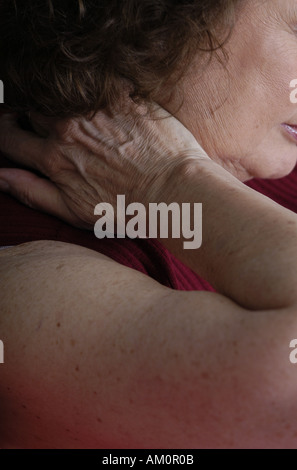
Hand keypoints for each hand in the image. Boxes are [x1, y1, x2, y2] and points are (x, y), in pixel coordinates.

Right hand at [0, 97, 208, 228]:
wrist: (174, 190)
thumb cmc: (128, 208)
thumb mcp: (75, 211)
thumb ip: (33, 192)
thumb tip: (1, 176)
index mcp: (53, 157)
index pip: (8, 137)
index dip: (3, 135)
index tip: (10, 135)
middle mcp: (68, 127)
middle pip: (29, 109)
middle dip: (26, 116)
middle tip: (39, 125)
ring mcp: (95, 108)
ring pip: (56, 93)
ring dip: (54, 102)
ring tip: (70, 118)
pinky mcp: (122, 95)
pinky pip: (92, 81)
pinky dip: (86, 90)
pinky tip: (98, 106)